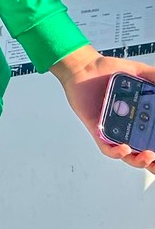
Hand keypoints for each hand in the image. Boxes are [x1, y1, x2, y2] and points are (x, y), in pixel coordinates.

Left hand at [52, 49, 154, 172]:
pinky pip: (106, 147)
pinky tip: (125, 148)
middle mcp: (128, 127)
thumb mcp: (137, 72)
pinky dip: (117, 152)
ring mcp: (113, 131)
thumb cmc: (106, 71)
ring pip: (128, 155)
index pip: (153, 137)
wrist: (82, 67)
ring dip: (141, 160)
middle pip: (145, 152)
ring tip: (150, 156)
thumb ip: (153, 76)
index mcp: (140, 117)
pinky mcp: (97, 130)